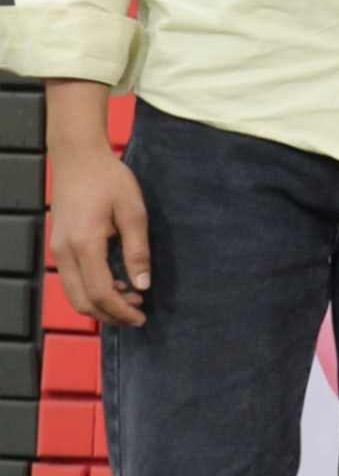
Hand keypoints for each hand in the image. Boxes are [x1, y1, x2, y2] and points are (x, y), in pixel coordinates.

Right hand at [46, 110, 151, 331]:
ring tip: (131, 300)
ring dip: (101, 304)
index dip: (121, 311)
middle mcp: (65, 252)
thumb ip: (138, 251)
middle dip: (110, 315)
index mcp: (85, 245)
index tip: (142, 317)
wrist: (78, 158)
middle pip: (83, 301)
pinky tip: (115, 284)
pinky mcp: (59, 246)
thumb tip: (143, 284)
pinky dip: (92, 290)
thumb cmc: (109, 180)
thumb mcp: (134, 212)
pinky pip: (72, 279)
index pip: (100, 292)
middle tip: (138, 315)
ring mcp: (58, 250)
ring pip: (74, 293)